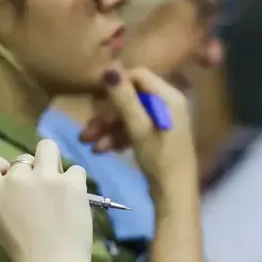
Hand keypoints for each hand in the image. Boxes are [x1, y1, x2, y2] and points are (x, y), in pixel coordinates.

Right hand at [0, 139, 92, 261]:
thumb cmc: (23, 253)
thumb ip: (2, 197)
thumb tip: (14, 182)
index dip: (0, 165)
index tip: (9, 176)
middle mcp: (17, 178)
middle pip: (22, 158)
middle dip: (31, 170)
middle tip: (40, 192)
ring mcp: (45, 177)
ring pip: (48, 148)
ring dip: (52, 163)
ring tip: (58, 184)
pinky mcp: (72, 182)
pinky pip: (75, 169)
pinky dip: (75, 182)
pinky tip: (74, 200)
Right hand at [80, 68, 195, 198]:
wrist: (175, 195)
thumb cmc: (159, 159)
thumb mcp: (138, 129)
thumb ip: (124, 98)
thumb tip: (109, 67)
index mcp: (169, 97)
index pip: (138, 75)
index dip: (116, 85)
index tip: (96, 102)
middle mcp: (168, 103)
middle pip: (131, 97)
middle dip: (107, 114)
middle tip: (86, 132)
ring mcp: (163, 120)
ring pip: (129, 115)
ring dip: (108, 128)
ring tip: (90, 145)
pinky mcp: (157, 134)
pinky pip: (134, 127)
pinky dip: (118, 137)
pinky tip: (104, 150)